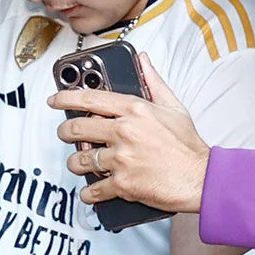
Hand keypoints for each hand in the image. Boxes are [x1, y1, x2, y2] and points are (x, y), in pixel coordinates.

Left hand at [50, 53, 208, 212]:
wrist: (200, 178)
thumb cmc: (188, 145)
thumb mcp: (174, 106)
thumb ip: (154, 81)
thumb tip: (143, 61)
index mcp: (135, 110)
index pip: (91, 99)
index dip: (66, 98)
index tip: (54, 100)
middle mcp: (124, 132)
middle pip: (78, 129)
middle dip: (65, 132)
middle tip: (65, 135)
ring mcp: (121, 158)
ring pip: (80, 161)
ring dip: (76, 164)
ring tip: (81, 164)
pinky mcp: (122, 184)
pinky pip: (94, 189)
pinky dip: (89, 193)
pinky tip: (90, 192)